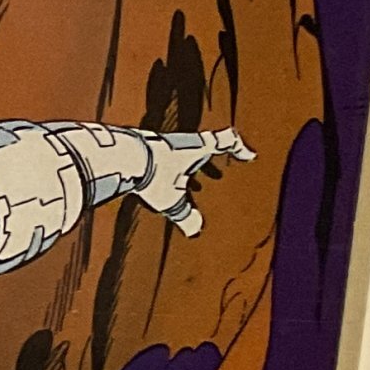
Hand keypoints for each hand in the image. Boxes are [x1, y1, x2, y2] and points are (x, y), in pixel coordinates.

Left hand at [126, 127, 251, 238]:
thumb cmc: (152, 173)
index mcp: (196, 148)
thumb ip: (184, 214)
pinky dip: (169, 173)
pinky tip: (160, 186)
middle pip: (203, 149)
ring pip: (182, 156)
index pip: (226, 141)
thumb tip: (195, 228)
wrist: (121, 157)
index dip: (239, 148)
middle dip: (210, 164)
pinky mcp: (145, 148)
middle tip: (217, 176)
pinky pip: (164, 161)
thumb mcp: (171, 199)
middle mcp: (180, 142)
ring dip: (188, 169)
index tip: (247, 156)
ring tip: (190, 186)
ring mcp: (162, 143)